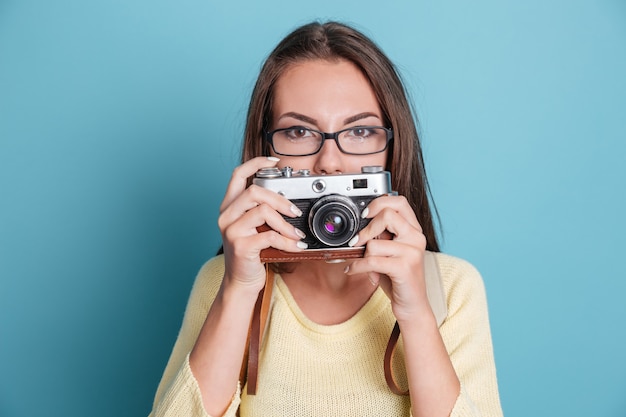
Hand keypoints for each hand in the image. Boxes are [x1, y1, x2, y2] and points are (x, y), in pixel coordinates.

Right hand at [218, 157, 306, 293]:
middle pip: (254, 191)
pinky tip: (295, 246)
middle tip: (295, 212)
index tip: (275, 161)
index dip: (256, 163)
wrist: (240, 283)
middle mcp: (226, 216)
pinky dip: (287, 241)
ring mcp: (231, 231)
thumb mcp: (254, 228)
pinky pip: (269, 236)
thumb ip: (262, 211)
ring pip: (263, 211)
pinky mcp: (241, 246)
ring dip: (286, 223)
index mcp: (229, 207)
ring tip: (296, 233)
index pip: (237, 174)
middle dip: (280, 199)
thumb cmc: (251, 254)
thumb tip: (288, 199)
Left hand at [345, 195, 430, 322]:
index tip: (364, 214)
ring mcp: (413, 251)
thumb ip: (380, 236)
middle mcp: (416, 237)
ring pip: (375, 243)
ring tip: (361, 264)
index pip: (399, 201)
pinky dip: (357, 266)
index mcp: (413, 229)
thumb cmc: (398, 278)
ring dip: (362, 256)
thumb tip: (357, 227)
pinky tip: (353, 270)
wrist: (413, 306)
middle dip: (366, 229)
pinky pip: (372, 260)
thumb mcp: (389, 252)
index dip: (379, 202)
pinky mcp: (405, 267)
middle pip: (387, 215)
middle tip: (357, 241)